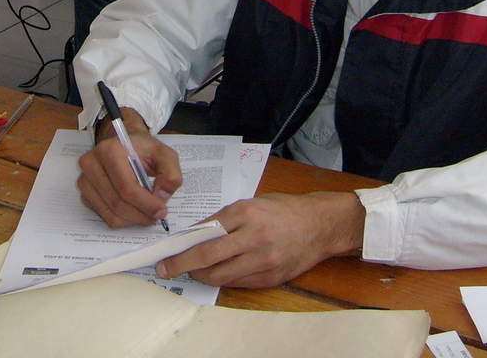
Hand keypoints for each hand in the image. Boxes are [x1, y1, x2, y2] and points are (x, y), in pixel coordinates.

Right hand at [77, 108, 181, 226]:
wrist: (124, 146)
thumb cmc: (143, 150)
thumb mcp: (164, 155)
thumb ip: (171, 173)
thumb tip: (161, 196)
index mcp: (110, 150)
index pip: (126, 187)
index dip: (146, 203)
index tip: (162, 211)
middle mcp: (91, 164)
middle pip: (117, 203)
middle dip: (141, 214)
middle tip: (157, 215)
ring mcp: (84, 180)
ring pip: (110, 213)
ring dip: (133, 219)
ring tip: (147, 212)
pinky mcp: (85, 193)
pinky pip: (104, 216)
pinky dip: (122, 219)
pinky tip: (133, 209)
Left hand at [156, 191, 365, 288]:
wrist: (320, 224)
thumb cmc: (283, 209)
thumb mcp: (251, 203)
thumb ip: (225, 219)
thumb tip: (196, 235)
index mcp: (245, 212)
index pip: (204, 232)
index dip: (183, 244)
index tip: (167, 251)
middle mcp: (253, 236)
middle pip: (208, 256)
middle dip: (182, 264)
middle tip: (165, 268)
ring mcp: (263, 259)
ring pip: (221, 275)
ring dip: (201, 276)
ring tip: (192, 272)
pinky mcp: (271, 277)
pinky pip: (239, 283)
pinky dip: (224, 280)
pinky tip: (217, 274)